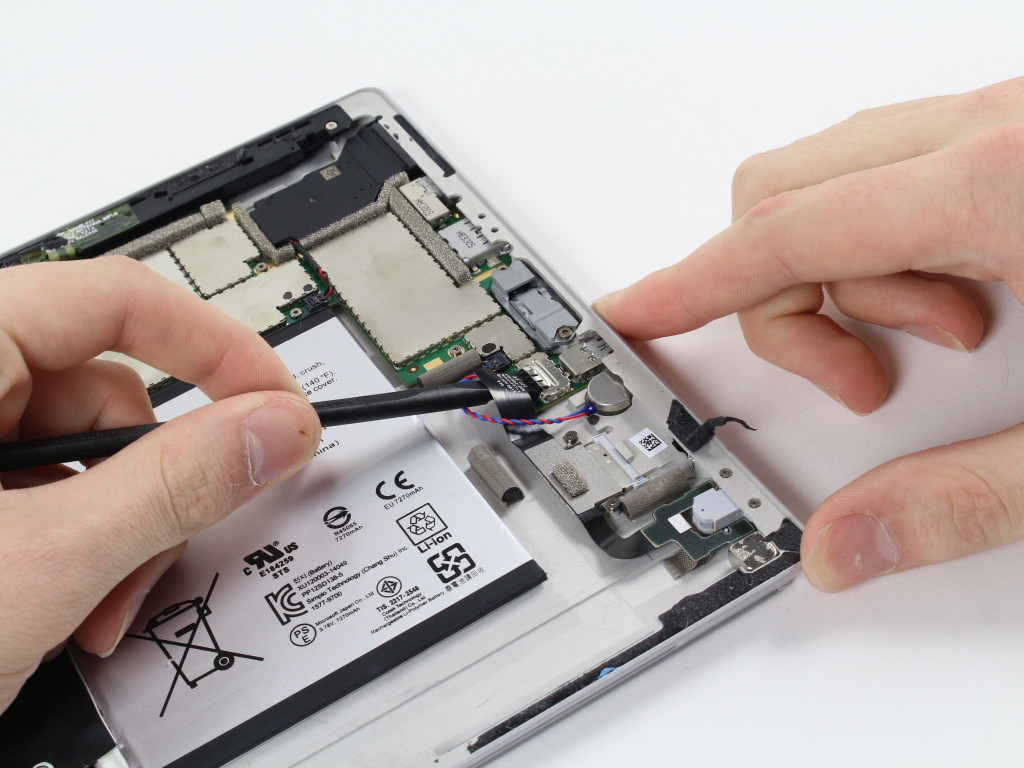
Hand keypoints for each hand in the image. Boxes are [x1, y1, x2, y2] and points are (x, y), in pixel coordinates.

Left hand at [0, 256, 320, 711]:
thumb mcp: (35, 562)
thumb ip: (174, 485)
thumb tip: (272, 430)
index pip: (120, 299)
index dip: (218, 348)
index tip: (276, 405)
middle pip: (106, 391)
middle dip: (152, 487)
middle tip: (162, 556)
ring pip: (82, 455)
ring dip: (113, 534)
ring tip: (90, 609)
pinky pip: (46, 492)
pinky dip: (73, 549)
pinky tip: (56, 606)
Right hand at [595, 77, 1023, 591]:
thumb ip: (969, 497)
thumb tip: (846, 546)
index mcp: (999, 184)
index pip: (780, 232)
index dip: (687, 282)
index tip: (627, 313)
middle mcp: (992, 130)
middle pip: (785, 194)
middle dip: (781, 297)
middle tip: (850, 379)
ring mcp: (1008, 118)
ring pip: (840, 176)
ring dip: (849, 270)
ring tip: (941, 340)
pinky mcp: (1023, 130)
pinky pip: (900, 167)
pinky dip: (895, 238)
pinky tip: (976, 291)